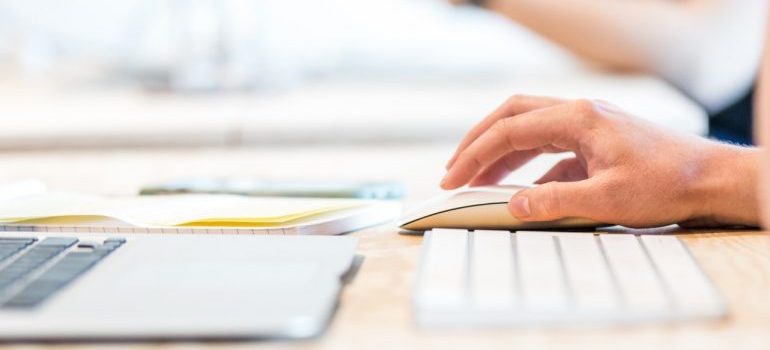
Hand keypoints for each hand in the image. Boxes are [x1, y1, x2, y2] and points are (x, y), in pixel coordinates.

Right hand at [442, 95, 758, 227]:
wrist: (712, 179)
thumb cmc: (667, 184)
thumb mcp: (607, 199)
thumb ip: (554, 201)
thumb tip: (512, 205)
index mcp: (578, 118)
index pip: (510, 130)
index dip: (475, 155)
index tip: (453, 178)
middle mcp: (579, 113)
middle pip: (512, 116)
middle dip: (478, 142)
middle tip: (454, 170)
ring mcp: (588, 125)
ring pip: (529, 129)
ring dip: (500, 153)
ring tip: (477, 180)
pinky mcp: (596, 142)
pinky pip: (551, 149)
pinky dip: (528, 167)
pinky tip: (522, 191)